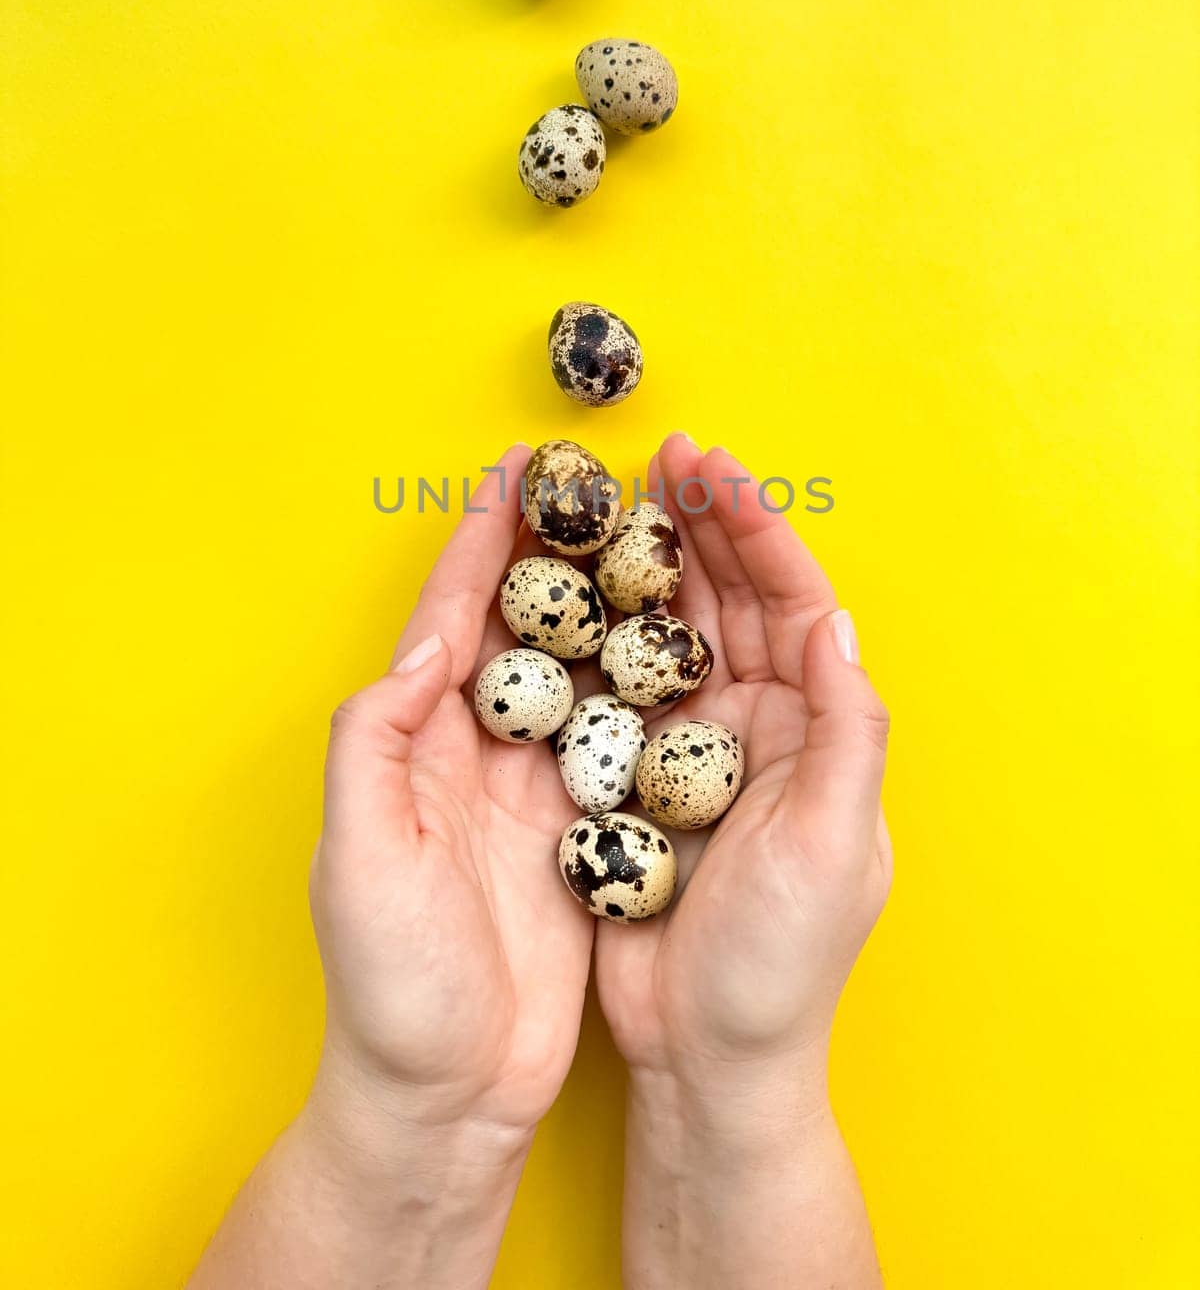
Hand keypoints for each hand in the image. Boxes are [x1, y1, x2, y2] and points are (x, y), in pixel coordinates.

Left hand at [189, 445, 597, 1289]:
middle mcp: (477, 753)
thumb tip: (429, 638)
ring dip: (613, 602)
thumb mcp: (359, 855)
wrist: (448, 1097)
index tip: (519, 467)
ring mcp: (536, 791)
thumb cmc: (390, 986)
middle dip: (559, 547)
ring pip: (581, 669)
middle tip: (608, 481)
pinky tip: (682, 645)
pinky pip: (621, 738)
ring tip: (656, 536)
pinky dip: (647, 684)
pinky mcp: (584, 834)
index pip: (453, 616)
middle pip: (524, 624)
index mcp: (417, 743)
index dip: (483, 537)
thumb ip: (377, 739)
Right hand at [595, 434, 891, 1095]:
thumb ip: (845, 730)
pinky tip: (572, 594)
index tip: (713, 469)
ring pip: (672, 634)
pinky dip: (599, 636)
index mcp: (813, 733)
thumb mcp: (835, 845)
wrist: (705, 1059)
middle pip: (730, 602)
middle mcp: (758, 729)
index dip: (757, 531)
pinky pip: (618, 689)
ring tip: (614, 501)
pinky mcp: (635, 781)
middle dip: (701, 525)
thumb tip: (834, 621)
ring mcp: (694, 752)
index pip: (793, 606)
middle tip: (660, 456)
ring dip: (649, 565)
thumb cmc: (781, 964)